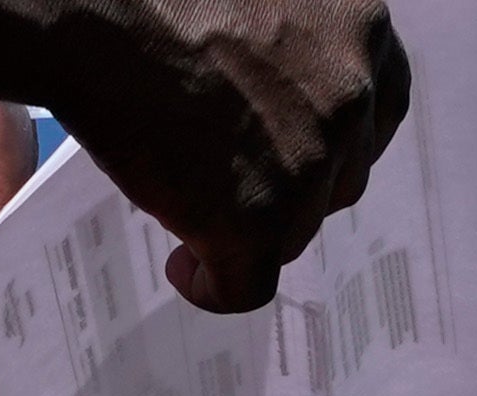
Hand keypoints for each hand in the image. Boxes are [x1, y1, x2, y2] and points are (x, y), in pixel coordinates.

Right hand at [32, 0, 411, 311]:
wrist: (97, 7)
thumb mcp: (259, 3)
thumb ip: (291, 48)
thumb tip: (268, 111)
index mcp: (358, 30)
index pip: (379, 109)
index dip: (339, 141)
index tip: (304, 154)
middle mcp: (349, 96)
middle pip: (338, 178)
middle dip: (291, 189)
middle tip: (232, 184)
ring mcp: (307, 162)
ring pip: (293, 231)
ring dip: (249, 229)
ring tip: (188, 206)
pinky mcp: (255, 218)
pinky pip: (247, 285)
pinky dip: (214, 286)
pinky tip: (186, 270)